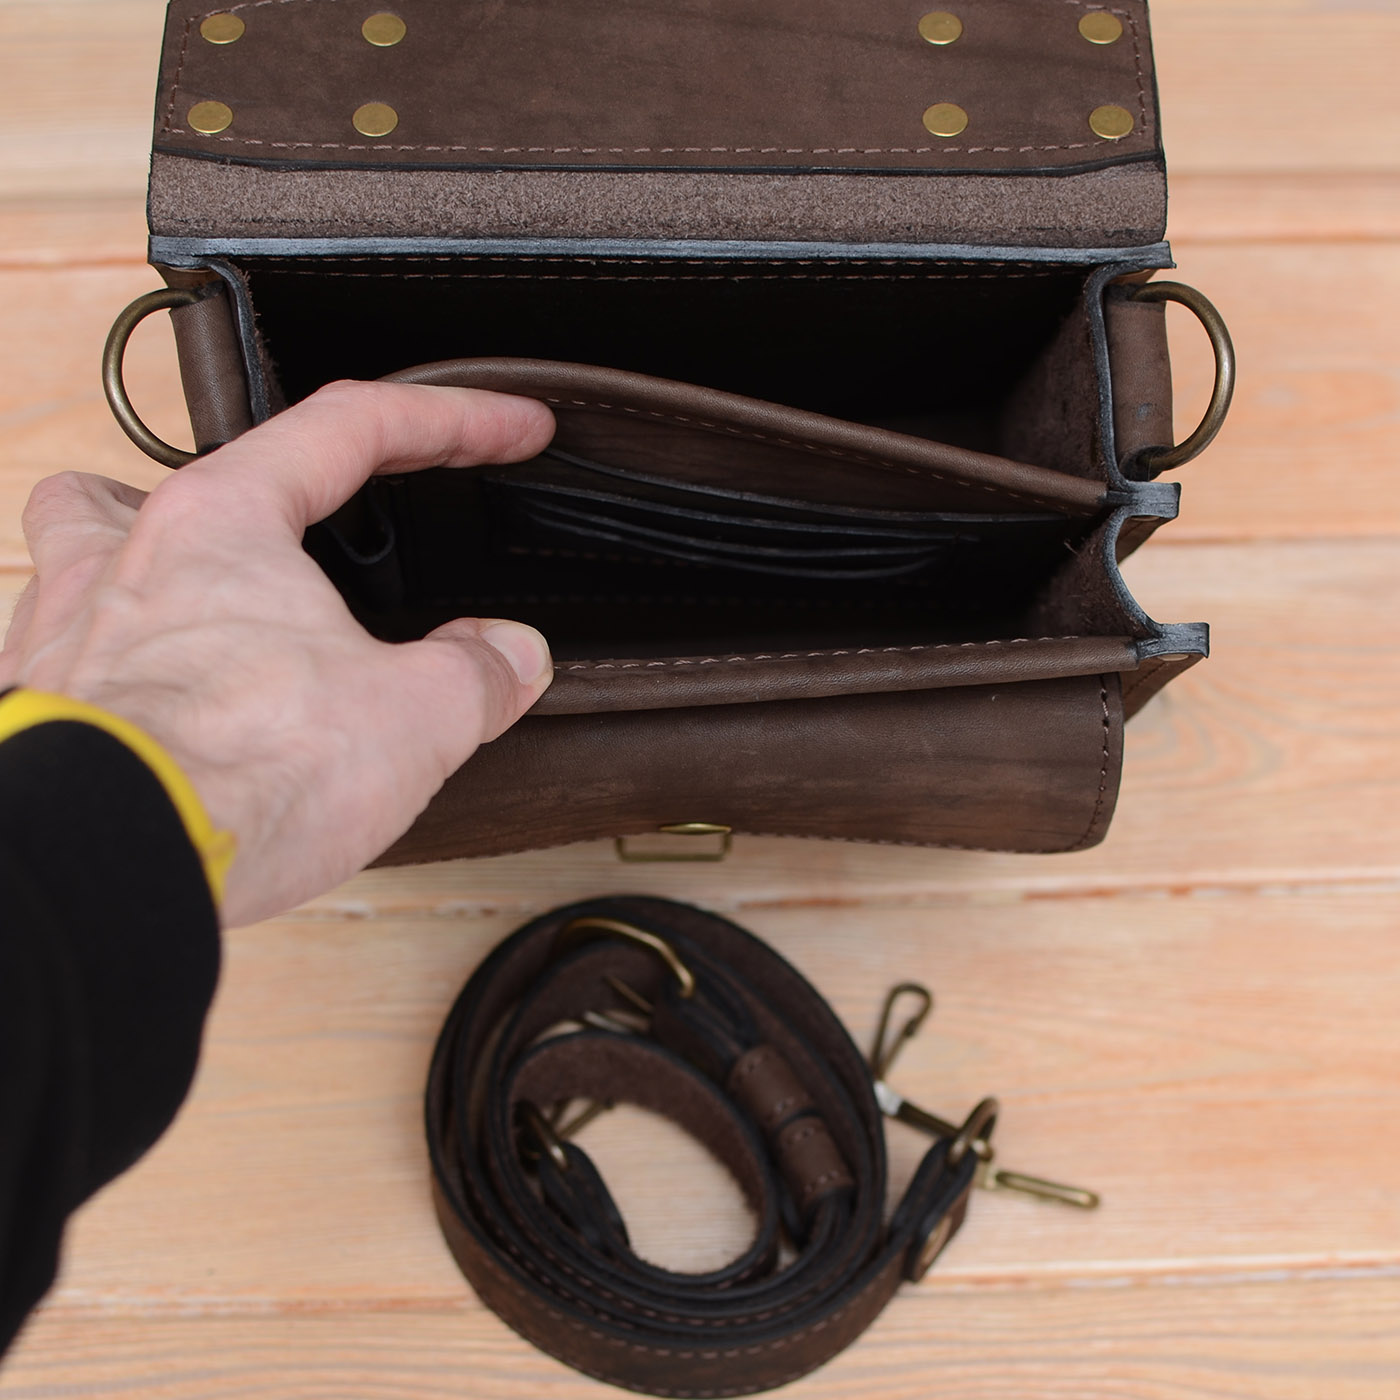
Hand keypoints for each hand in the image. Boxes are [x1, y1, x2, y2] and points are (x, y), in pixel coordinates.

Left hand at [0, 381, 555, 926]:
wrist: (114, 865)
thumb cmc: (238, 770)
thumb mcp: (416, 714)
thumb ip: (477, 672)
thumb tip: (510, 656)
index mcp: (226, 520)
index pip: (354, 425)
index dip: (454, 421)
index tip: (511, 429)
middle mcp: (130, 556)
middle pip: (202, 471)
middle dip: (283, 479)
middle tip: (335, 514)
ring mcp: (69, 630)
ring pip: (90, 538)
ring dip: (160, 550)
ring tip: (220, 594)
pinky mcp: (43, 710)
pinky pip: (75, 649)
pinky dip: (129, 659)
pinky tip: (175, 708)